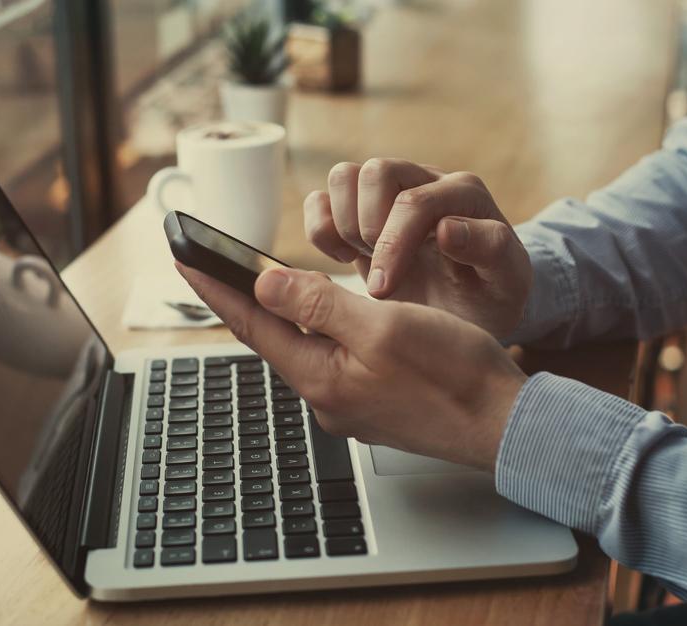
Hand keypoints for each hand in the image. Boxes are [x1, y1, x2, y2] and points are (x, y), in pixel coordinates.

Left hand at [177, 263, 527, 470]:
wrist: (502, 424)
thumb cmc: (454, 375)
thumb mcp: (383, 326)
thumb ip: (319, 304)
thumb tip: (264, 286)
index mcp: (321, 376)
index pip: (251, 324)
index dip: (216, 287)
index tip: (184, 257)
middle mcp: (326, 395)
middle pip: (271, 337)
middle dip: (240, 299)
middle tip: (210, 264)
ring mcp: (349, 402)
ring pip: (303, 347)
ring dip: (280, 314)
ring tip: (256, 282)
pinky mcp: (372, 401)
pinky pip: (332, 357)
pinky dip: (318, 329)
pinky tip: (321, 316)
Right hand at [304, 158, 532, 338]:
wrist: (471, 311)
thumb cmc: (491, 296)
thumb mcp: (508, 282)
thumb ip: (491, 249)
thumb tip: (446, 228)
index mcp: (465, 194)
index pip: (415, 201)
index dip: (393, 243)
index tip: (386, 290)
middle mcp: (425, 181)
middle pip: (376, 172)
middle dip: (368, 228)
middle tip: (381, 275)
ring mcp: (390, 192)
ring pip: (344, 176)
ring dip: (344, 224)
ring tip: (364, 261)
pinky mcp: (360, 211)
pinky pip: (322, 198)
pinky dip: (322, 228)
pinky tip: (344, 258)